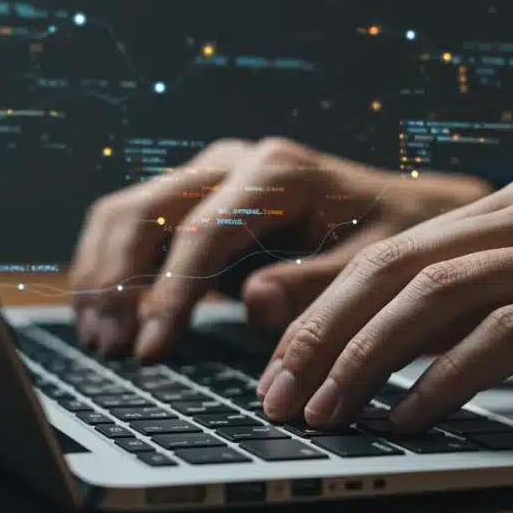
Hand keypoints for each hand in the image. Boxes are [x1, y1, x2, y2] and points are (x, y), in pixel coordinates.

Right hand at [68, 137, 491, 356]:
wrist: (412, 215)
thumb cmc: (400, 241)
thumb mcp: (377, 267)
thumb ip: (318, 285)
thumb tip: (253, 301)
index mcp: (276, 172)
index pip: (202, 230)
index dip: (171, 292)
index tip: (153, 347)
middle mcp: (233, 163)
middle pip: (144, 210)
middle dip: (118, 281)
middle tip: (110, 349)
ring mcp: (211, 179)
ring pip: (126, 213)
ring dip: (103, 275)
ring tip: (100, 341)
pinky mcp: (200, 204)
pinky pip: (137, 226)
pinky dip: (113, 270)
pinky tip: (109, 320)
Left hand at [258, 174, 512, 430]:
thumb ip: (496, 294)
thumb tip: (402, 344)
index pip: (394, 249)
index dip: (324, 305)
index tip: (276, 360)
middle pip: (398, 267)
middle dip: (323, 332)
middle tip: (278, 392)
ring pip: (439, 295)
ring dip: (368, 358)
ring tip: (326, 411)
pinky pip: (510, 335)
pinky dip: (448, 377)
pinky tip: (412, 415)